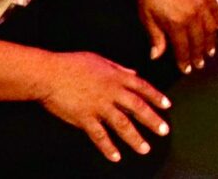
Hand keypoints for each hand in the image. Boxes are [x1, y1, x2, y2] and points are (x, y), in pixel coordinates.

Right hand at [36, 49, 170, 161]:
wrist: (49, 74)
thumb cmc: (72, 64)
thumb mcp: (100, 60)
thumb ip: (119, 68)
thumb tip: (133, 73)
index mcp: (116, 77)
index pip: (142, 87)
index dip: (156, 96)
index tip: (167, 105)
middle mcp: (111, 92)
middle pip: (137, 107)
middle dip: (152, 120)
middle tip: (164, 131)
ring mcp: (98, 106)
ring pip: (122, 124)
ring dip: (134, 138)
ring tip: (145, 148)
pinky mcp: (84, 118)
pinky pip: (99, 136)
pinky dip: (108, 147)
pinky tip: (116, 157)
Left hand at [138, 0, 217, 75]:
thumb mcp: (146, 17)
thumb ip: (155, 37)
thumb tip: (157, 57)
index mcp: (176, 23)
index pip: (183, 47)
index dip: (185, 60)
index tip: (187, 70)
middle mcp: (193, 15)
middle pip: (198, 40)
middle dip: (199, 54)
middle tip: (200, 65)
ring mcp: (201, 3)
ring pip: (210, 27)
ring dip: (211, 41)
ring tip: (210, 52)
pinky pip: (215, 9)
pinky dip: (217, 20)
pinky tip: (217, 27)